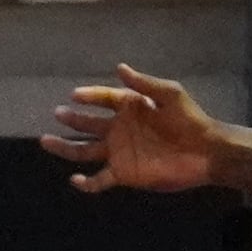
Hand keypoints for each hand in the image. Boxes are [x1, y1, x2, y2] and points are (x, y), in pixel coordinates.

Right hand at [45, 68, 229, 195]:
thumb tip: (120, 67)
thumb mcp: (170, 94)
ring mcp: (120, 152)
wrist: (206, 152)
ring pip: (84, 150)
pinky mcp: (124, 174)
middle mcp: (120, 129)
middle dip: (72, 118)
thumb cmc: (190, 120)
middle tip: (57, 113)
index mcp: (131, 107)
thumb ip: (144, 83)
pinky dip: (86, 183)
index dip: (89, 96)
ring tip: (45, 140)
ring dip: (65, 147)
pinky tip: (75, 180)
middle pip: (88, 124)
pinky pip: (100, 179)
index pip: (103, 98)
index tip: (74, 96)